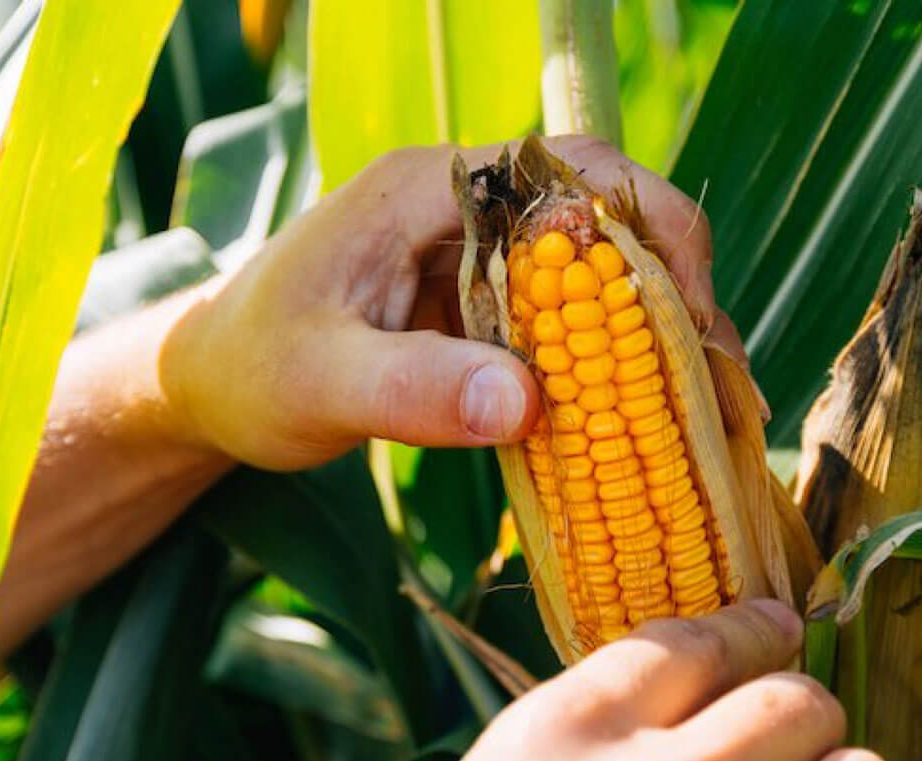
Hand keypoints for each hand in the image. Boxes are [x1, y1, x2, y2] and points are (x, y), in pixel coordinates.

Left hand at [162, 135, 746, 470]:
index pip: (569, 173)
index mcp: (429, 190)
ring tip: (696, 416)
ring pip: (588, 283)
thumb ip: (412, 390)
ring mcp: (471, 264)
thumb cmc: (249, 371)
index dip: (647, 233)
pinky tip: (630, 427)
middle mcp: (462, 212)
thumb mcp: (319, 384)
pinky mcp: (471, 316)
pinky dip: (597, 374)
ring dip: (643, 341)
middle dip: (667, 295)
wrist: (206, 385)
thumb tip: (525, 404)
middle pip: (600, 227)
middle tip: (715, 383)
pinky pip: (556, 333)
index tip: (691, 319)